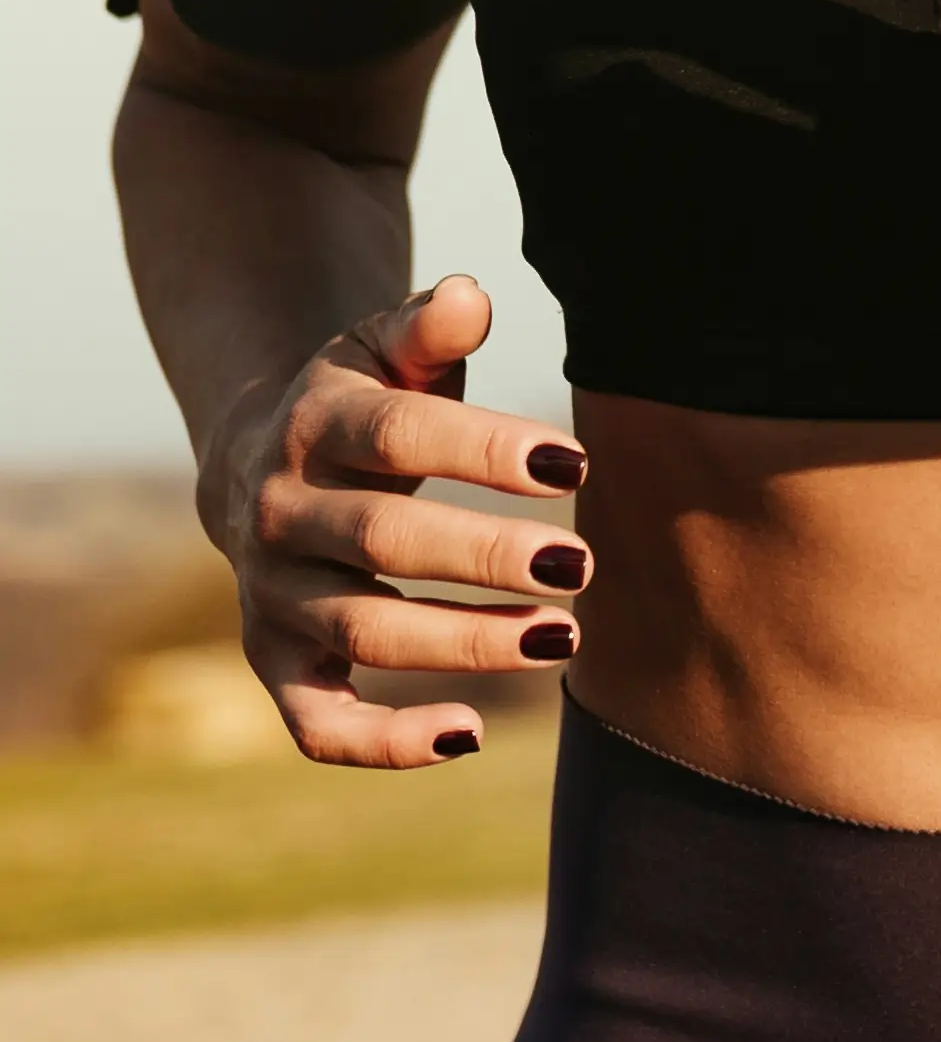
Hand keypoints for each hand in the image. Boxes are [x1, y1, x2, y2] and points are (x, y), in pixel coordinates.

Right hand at [203, 274, 590, 768]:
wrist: (258, 459)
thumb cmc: (365, 396)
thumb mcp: (387, 348)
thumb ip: (429, 326)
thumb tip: (469, 298)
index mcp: (317, 426)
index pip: (403, 434)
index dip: (486, 448)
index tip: (575, 461)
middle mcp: (283, 513)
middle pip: (385, 539)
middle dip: (485, 556)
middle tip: (582, 566)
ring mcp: (274, 594)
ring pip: (363, 630)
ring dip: (464, 644)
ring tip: (566, 636)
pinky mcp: (277, 660)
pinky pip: (316, 721)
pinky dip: (383, 743)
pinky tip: (471, 735)